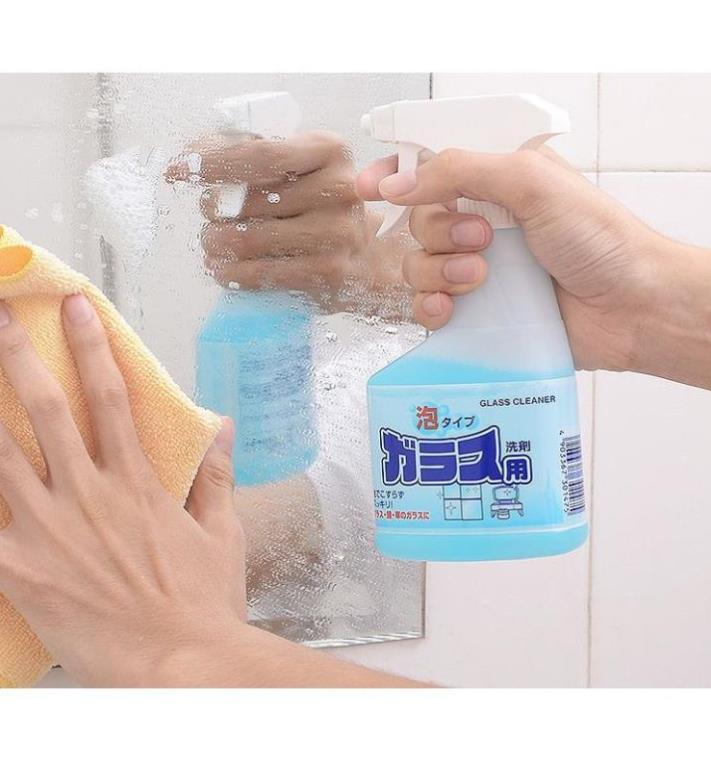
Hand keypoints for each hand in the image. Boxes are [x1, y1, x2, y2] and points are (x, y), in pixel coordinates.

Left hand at [0, 295, 247, 686]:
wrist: (178, 665)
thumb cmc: (201, 600)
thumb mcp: (222, 532)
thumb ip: (216, 475)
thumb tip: (222, 425)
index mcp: (135, 482)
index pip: (111, 397)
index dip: (92, 347)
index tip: (76, 308)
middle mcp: (87, 494)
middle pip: (46, 411)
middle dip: (19, 357)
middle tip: (1, 318)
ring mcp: (48, 530)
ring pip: (1, 455)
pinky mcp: (19, 569)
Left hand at [167, 131, 408, 313]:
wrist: (368, 255)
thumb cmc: (322, 205)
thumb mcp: (305, 167)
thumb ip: (258, 154)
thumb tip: (193, 153)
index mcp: (330, 151)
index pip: (260, 154)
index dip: (213, 164)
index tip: (178, 170)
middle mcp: (339, 189)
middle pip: (248, 199)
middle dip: (213, 208)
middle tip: (210, 215)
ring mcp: (336, 234)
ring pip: (248, 238)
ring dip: (215, 243)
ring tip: (212, 243)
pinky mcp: (327, 272)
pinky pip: (260, 273)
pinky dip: (231, 273)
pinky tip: (223, 269)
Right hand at [357, 148, 667, 371]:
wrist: (632, 308)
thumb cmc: (598, 238)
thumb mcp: (532, 182)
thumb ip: (460, 172)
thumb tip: (396, 183)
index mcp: (497, 182)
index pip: (432, 168)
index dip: (397, 175)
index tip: (370, 188)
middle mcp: (483, 223)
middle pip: (418, 219)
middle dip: (438, 229)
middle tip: (482, 238)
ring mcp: (478, 271)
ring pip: (418, 265)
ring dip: (437, 270)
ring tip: (480, 276)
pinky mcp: (478, 314)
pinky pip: (427, 308)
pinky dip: (430, 307)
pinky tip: (449, 309)